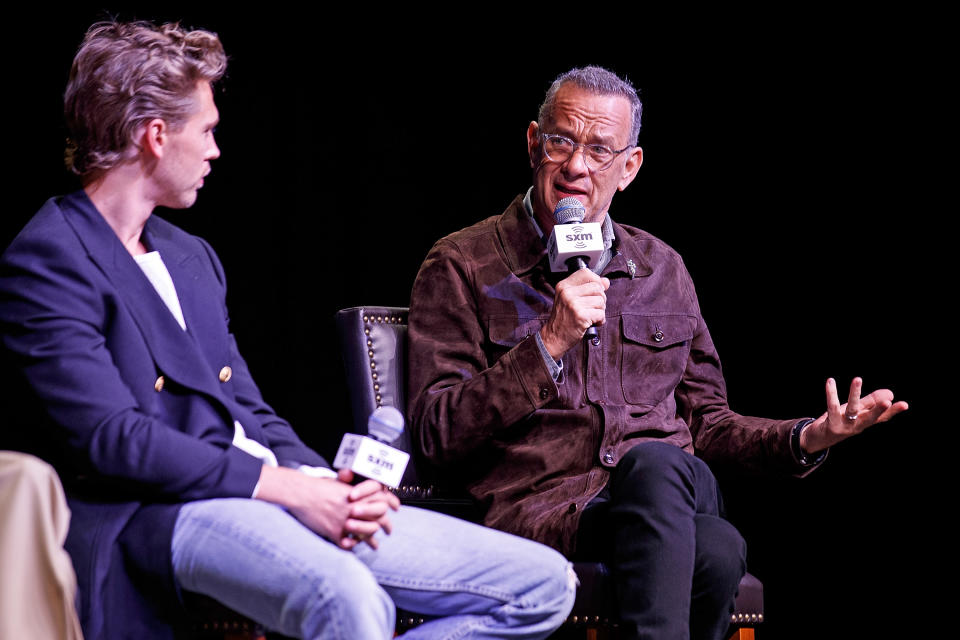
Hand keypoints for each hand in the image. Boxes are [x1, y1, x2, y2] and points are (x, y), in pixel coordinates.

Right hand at [256, 466, 397, 549]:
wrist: (301, 493)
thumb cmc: (317, 487)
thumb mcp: (339, 484)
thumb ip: (352, 491)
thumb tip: (361, 493)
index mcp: (358, 495)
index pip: (382, 500)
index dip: (391, 504)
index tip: (397, 508)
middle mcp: (355, 508)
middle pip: (379, 519)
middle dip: (386, 526)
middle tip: (389, 531)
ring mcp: (345, 521)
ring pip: (366, 534)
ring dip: (371, 541)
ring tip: (375, 546)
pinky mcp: (334, 532)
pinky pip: (347, 544)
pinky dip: (351, 547)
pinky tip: (354, 549)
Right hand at [540, 268, 609, 358]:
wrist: (553, 338)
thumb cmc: (563, 319)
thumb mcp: (570, 299)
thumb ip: (587, 288)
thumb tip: (606, 281)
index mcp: (563, 286)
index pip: (586, 273)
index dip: (596, 280)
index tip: (596, 290)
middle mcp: (567, 292)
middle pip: (597, 287)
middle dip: (601, 299)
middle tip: (593, 308)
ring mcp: (573, 304)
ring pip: (601, 301)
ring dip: (600, 311)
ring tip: (591, 317)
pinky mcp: (580, 316)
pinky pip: (601, 314)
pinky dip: (600, 320)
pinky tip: (592, 323)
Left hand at [800, 377, 908, 453]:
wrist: (818, 439)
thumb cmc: (839, 421)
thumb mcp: (856, 411)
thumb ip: (871, 402)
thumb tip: (890, 393)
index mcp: (865, 422)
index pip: (882, 417)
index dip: (893, 411)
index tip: (905, 405)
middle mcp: (857, 425)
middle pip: (870, 417)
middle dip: (879, 409)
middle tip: (888, 401)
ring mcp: (844, 426)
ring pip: (851, 409)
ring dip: (855, 394)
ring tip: (858, 379)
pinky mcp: (831, 424)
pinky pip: (832, 407)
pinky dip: (831, 394)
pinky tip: (830, 382)